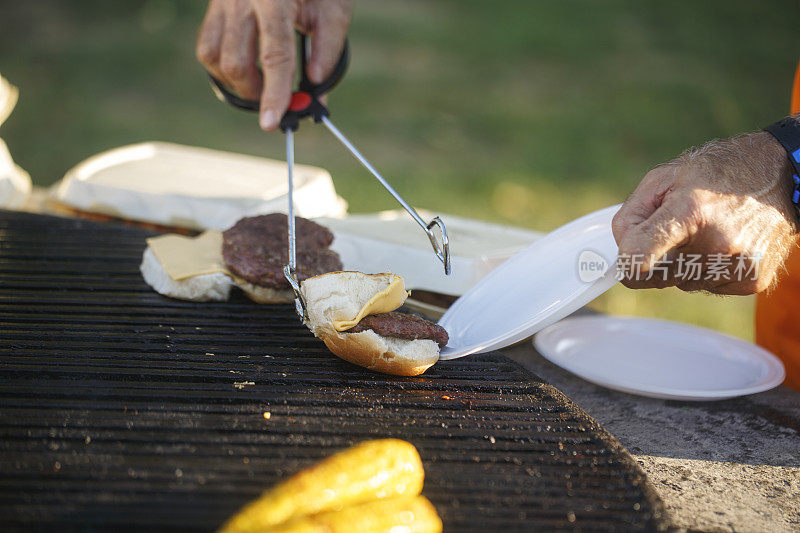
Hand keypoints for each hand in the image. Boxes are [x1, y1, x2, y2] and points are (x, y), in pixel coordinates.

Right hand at [196, 0, 351, 130]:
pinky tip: (245, 70)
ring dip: (236, 83)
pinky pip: (207, 46)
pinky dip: (224, 68)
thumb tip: (317, 91)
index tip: (273, 122)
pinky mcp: (214, 6)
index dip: (275, 92)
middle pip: (236, 62)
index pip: (274, 54)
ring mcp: (223, 1)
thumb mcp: (333, 7)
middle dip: (256, 92)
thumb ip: (329, 49)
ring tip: (261, 87)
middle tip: (277, 102)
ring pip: (213, 57)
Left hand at [612, 128, 798, 294]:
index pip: (637, 259)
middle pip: (655, 277)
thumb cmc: (718, 173)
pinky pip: (707, 286)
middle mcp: (715, 244)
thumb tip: (620, 251)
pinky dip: (707, 270)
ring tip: (706, 232)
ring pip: (681, 283)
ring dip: (683, 264)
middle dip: (655, 258)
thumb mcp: (664, 178)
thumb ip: (631, 214)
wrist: (783, 175)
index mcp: (689, 213)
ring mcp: (737, 265)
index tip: (624, 258)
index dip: (624, 262)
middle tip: (676, 231)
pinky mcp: (751, 281)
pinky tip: (722, 245)